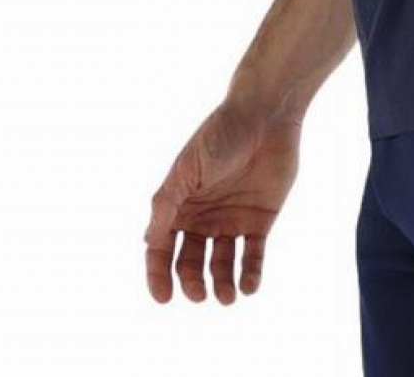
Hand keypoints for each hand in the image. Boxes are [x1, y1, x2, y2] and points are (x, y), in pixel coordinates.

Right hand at [144, 96, 300, 302]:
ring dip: (222, 285)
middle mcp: (203, 217)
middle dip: (191, 283)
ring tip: (226, 298)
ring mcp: (232, 219)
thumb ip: (166, 206)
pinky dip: (250, 274)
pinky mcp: (261, 219)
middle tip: (198, 295)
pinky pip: (253, 255)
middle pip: (191, 263)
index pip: (162, 251)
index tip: (163, 298)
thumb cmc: (220, 135)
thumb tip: (148, 244)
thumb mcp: (185, 169)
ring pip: (222, 265)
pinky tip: (248, 288)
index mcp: (179, 206)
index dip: (159, 276)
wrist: (266, 115)